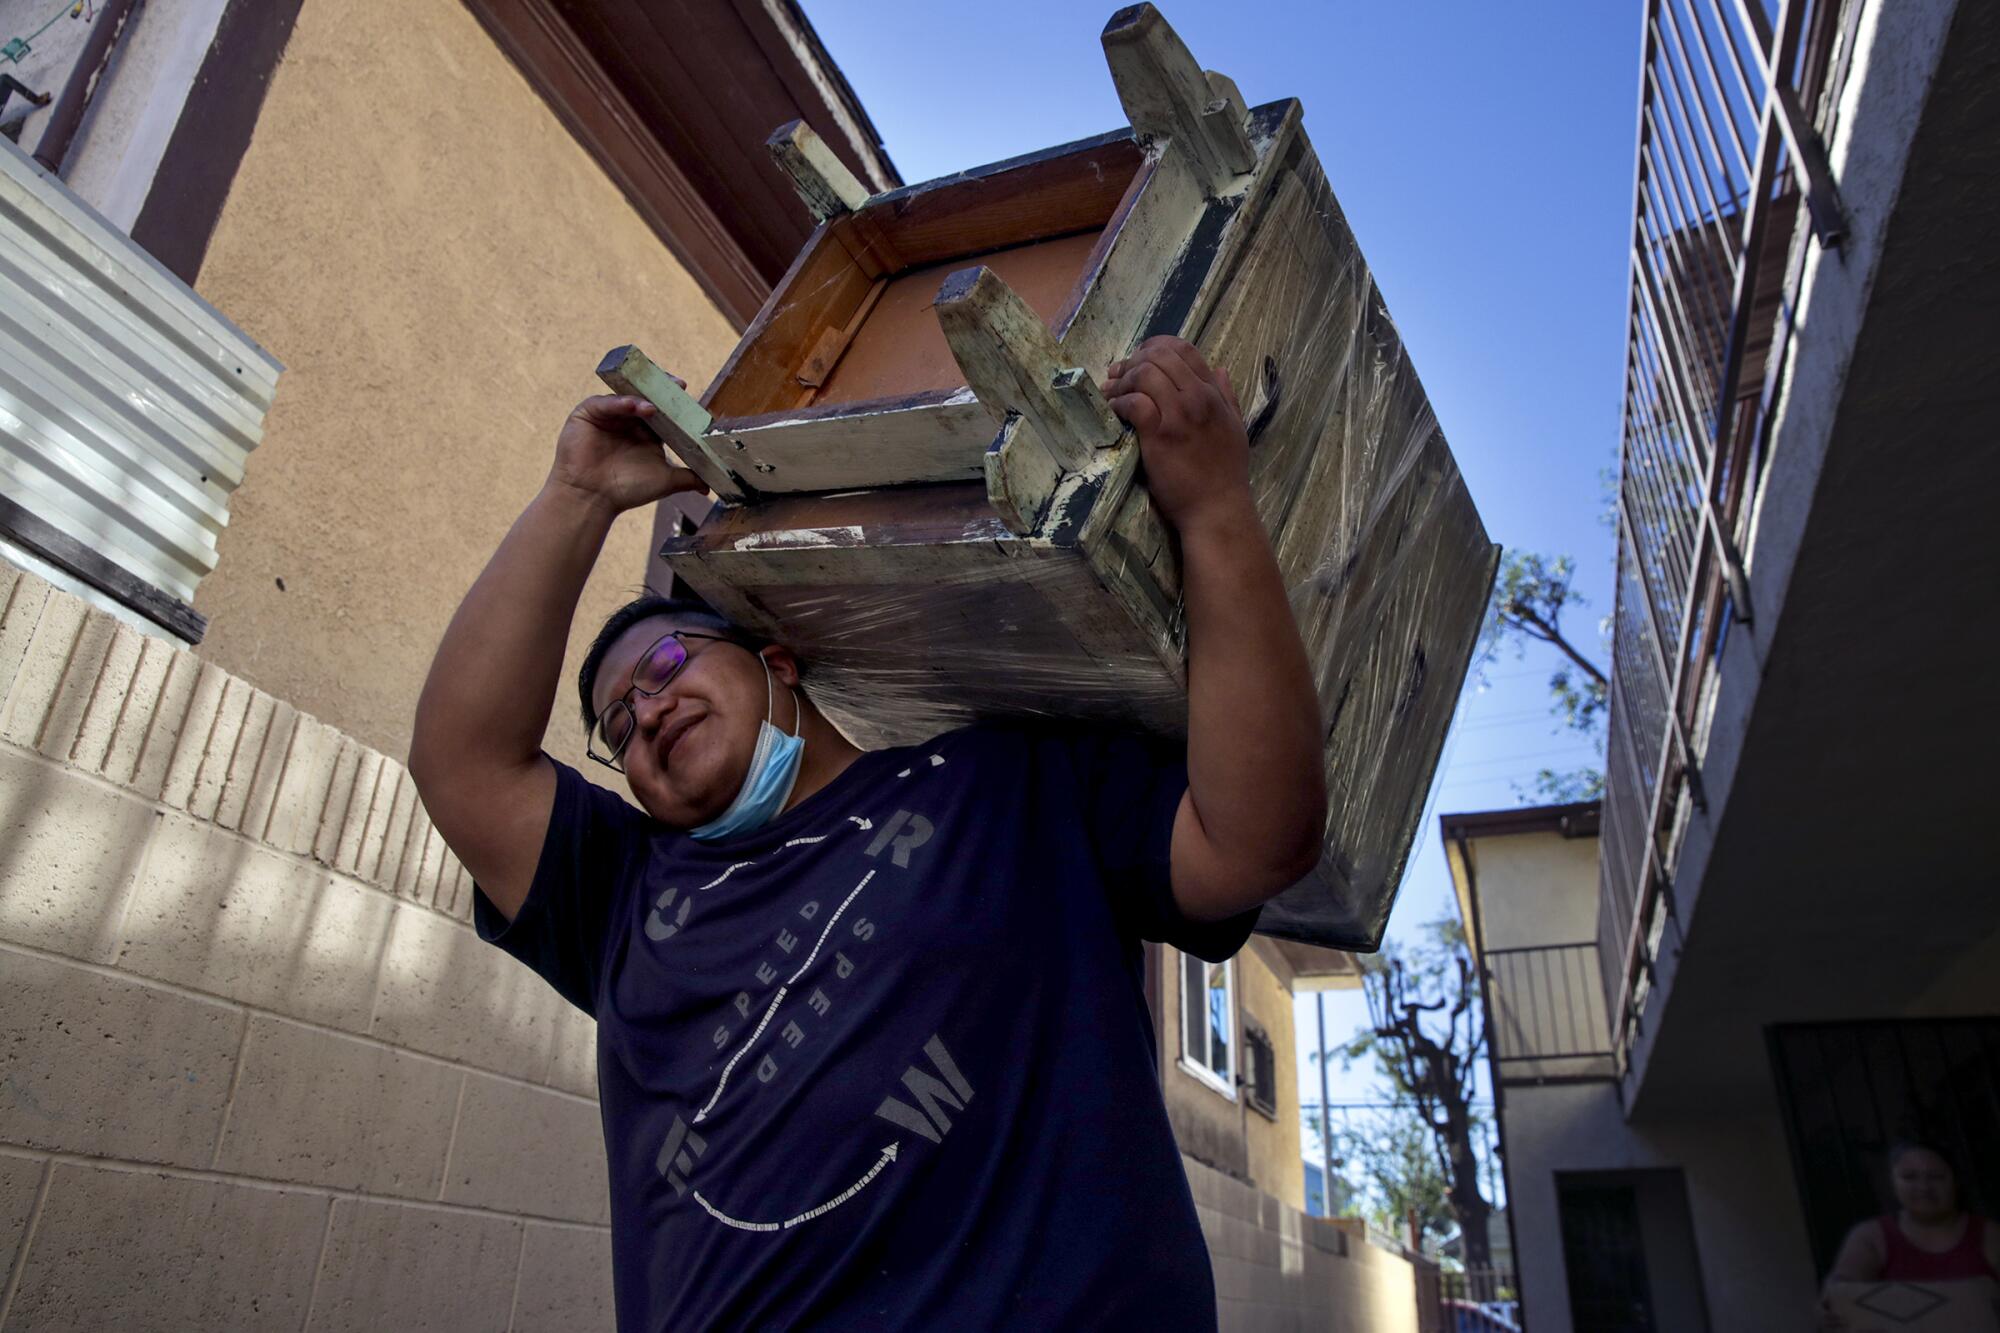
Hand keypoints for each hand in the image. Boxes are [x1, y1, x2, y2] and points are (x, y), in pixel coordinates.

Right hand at [548, 392, 705, 514]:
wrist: (592, 499)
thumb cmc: (626, 490)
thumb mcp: (665, 481)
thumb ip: (688, 478)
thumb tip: (710, 487)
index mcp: (647, 432)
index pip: (663, 410)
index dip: (675, 402)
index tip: (689, 396)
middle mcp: (628, 420)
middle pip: (646, 396)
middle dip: (661, 390)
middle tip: (676, 385)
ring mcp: (608, 414)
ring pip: (627, 396)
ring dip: (643, 396)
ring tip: (655, 405)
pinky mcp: (588, 413)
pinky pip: (605, 402)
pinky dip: (620, 402)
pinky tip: (635, 407)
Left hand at [1103, 336, 1251, 535]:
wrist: (1217, 508)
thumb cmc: (1226, 473)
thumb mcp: (1236, 427)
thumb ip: (1227, 396)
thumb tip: (1220, 368)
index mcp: (1213, 393)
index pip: (1184, 350)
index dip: (1156, 346)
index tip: (1139, 357)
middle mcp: (1197, 397)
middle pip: (1159, 357)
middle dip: (1133, 360)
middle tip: (1118, 374)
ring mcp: (1178, 415)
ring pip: (1144, 374)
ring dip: (1122, 380)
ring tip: (1111, 392)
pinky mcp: (1159, 435)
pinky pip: (1134, 402)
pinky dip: (1119, 401)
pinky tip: (1113, 410)